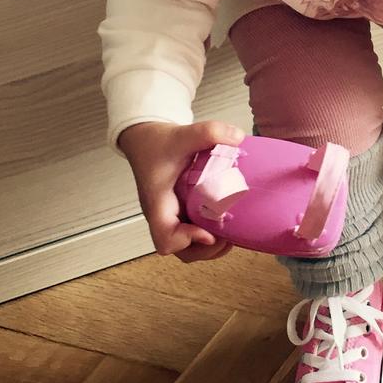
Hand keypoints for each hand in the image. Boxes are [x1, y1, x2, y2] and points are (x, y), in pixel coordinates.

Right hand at [117, 119, 244, 263]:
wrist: (144, 139)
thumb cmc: (156, 142)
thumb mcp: (181, 134)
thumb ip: (207, 132)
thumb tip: (237, 137)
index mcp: (158, 203)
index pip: (165, 238)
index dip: (187, 240)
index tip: (209, 230)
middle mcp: (164, 215)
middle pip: (180, 251)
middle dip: (207, 250)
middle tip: (229, 234)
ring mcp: (173, 216)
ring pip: (188, 247)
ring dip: (211, 246)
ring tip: (231, 231)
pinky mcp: (181, 212)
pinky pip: (195, 232)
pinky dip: (211, 233)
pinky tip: (227, 218)